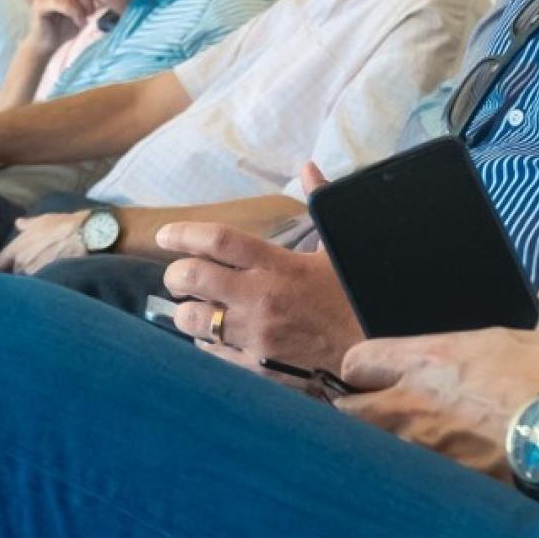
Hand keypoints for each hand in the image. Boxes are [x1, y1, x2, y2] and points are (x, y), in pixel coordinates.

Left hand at [0, 210, 89, 275]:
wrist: (83, 234)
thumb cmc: (64, 225)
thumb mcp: (44, 220)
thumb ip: (28, 224)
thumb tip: (19, 223)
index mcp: (18, 246)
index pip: (1, 262)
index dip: (6, 264)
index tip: (12, 264)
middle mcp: (22, 260)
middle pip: (15, 273)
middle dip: (22, 270)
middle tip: (36, 265)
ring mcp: (34, 271)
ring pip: (27, 280)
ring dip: (34, 277)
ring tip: (46, 270)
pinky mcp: (47, 279)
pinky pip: (40, 283)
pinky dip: (44, 282)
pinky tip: (52, 277)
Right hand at [27, 0, 95, 52]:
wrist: (47, 46)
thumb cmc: (64, 29)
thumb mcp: (82, 13)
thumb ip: (89, 1)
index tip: (98, 2)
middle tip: (91, 13)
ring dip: (81, 8)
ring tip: (84, 21)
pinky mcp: (39, 6)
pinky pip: (61, 3)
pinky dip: (74, 13)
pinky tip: (79, 23)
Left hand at [156, 222, 361, 379]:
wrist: (373, 355)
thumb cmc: (354, 299)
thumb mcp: (337, 249)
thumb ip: (319, 203)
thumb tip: (309, 168)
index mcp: (277, 265)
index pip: (217, 240)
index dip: (183, 234)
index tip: (164, 236)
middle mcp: (260, 299)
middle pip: (192, 278)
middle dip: (176, 275)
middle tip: (179, 276)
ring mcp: (255, 337)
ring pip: (193, 321)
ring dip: (187, 312)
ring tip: (196, 308)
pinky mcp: (255, 369)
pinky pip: (211, 355)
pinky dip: (206, 344)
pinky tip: (216, 337)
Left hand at [335, 279, 538, 478]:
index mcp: (431, 360)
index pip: (358, 360)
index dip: (361, 368)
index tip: (374, 375)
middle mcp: (416, 405)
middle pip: (348, 414)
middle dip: (355, 414)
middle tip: (373, 419)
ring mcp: (428, 453)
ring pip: (372, 455)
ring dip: (378, 453)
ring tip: (396, 456)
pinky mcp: (450, 491)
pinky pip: (411, 489)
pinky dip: (412, 488)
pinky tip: (431, 489)